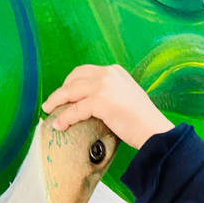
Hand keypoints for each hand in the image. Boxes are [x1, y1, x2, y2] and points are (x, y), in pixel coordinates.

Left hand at [41, 64, 172, 149]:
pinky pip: (75, 109)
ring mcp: (104, 86)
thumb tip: (94, 106)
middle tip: (54, 103)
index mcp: (115, 71)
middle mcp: (108, 74)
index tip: (66, 94)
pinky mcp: (100, 101)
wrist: (154, 131)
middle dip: (61, 90)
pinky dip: (65, 118)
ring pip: (70, 91)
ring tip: (48, 111)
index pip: (85, 72)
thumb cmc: (144, 122)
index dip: (71, 82)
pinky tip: (59, 125)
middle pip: (74, 78)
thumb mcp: (128, 99)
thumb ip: (112, 95)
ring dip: (56, 101)